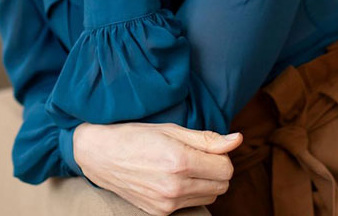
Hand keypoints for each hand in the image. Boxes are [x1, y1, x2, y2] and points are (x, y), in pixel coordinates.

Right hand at [73, 121, 240, 215]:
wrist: (100, 155)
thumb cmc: (135, 136)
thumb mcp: (172, 130)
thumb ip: (207, 139)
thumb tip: (237, 139)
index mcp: (180, 161)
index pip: (226, 168)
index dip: (221, 156)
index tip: (208, 148)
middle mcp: (175, 186)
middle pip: (222, 185)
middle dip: (216, 170)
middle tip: (197, 156)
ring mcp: (167, 203)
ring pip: (210, 197)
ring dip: (206, 183)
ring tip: (185, 167)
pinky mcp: (159, 212)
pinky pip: (191, 204)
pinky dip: (190, 192)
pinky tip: (173, 179)